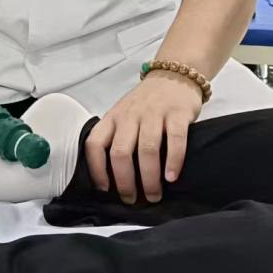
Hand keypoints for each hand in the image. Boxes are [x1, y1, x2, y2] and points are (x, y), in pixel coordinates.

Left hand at [84, 72, 201, 203]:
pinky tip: (172, 177)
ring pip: (146, 149)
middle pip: (120, 152)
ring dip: (149, 178)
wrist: (174, 74)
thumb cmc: (147, 103)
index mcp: (113, 118)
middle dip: (125, 182)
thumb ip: (117, 137)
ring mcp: (154, 113)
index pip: (95, 144)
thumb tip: (114, 177)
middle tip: (132, 199)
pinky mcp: (177, 113)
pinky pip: (174, 139)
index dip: (96, 169)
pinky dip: (173, 161)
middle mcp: (130, 115)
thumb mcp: (124, 115)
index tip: (105, 189)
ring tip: (153, 195)